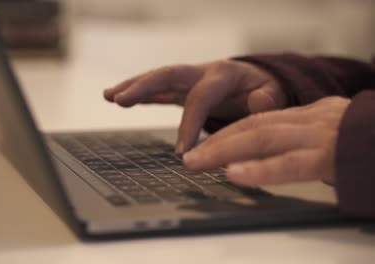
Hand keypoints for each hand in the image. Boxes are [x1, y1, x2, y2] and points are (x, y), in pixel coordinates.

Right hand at [104, 60, 285, 152]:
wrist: (255, 80)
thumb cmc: (262, 90)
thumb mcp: (272, 95)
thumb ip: (267, 101)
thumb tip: (256, 105)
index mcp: (223, 74)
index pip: (200, 99)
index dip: (189, 125)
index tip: (182, 153)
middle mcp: (201, 72)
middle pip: (168, 74)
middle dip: (144, 86)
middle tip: (121, 99)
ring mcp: (188, 79)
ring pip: (157, 79)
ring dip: (133, 86)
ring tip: (109, 96)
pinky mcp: (181, 89)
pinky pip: (157, 90)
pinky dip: (138, 93)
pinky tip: (115, 97)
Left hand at [183, 96, 350, 185]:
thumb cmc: (372, 145)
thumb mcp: (336, 139)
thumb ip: (306, 145)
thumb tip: (273, 159)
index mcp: (313, 116)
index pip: (260, 120)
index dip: (229, 134)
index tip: (205, 147)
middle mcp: (314, 119)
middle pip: (254, 126)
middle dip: (218, 142)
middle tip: (190, 159)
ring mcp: (324, 135)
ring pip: (264, 137)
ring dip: (225, 151)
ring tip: (197, 164)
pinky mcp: (336, 155)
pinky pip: (293, 163)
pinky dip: (262, 169)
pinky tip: (236, 175)